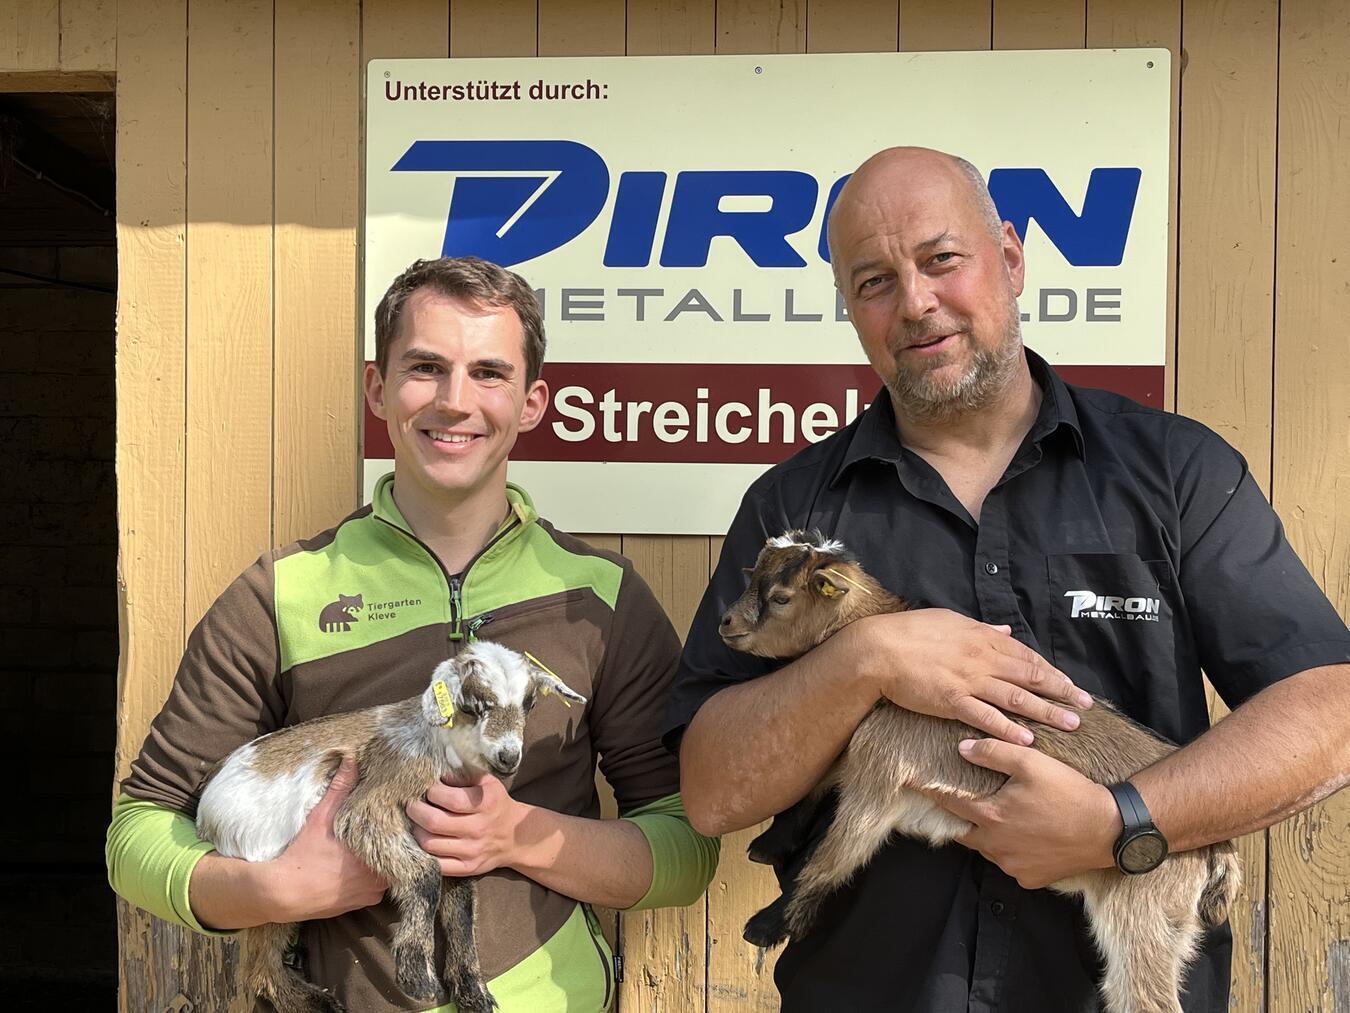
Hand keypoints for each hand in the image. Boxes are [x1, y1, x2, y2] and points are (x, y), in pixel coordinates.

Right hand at [264, 757, 388, 920]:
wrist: (284, 894)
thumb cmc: (303, 855)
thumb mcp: (321, 818)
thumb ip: (340, 789)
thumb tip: (351, 760)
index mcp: (375, 853)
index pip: (403, 836)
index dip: (402, 824)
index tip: (399, 813)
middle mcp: (379, 877)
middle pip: (400, 854)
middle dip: (395, 841)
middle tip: (389, 826)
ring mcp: (373, 893)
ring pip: (390, 870)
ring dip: (385, 859)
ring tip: (378, 843)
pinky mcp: (364, 903)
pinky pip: (379, 887)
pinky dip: (374, 876)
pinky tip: (363, 865)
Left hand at [407, 773, 527, 875]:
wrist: (515, 836)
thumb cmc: (495, 804)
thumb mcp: (487, 782)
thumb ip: (464, 774)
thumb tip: (438, 774)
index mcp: (486, 804)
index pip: (451, 799)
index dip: (432, 792)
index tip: (427, 789)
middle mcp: (479, 828)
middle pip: (435, 823)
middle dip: (416, 811)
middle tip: (411, 805)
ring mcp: (473, 851)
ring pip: (430, 844)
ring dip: (416, 831)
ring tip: (416, 822)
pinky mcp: (467, 868)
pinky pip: (437, 864)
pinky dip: (423, 853)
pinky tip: (423, 840)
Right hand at [847, 609, 1090, 743]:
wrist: (879, 649)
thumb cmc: (911, 631)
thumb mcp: (950, 621)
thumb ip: (981, 628)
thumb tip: (1005, 630)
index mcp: (982, 637)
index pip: (1026, 655)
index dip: (1050, 671)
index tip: (1070, 684)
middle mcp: (981, 658)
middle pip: (1030, 676)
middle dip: (1061, 692)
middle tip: (1085, 706)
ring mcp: (968, 680)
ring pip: (1016, 697)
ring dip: (1046, 712)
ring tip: (1070, 725)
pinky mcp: (952, 700)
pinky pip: (986, 716)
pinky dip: (1009, 728)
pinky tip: (1028, 739)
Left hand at [931, 737, 1119, 888]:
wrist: (1109, 829)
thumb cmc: (1069, 791)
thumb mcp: (1030, 762)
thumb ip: (993, 753)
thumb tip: (962, 748)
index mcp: (991, 817)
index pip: (949, 803)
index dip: (931, 791)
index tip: (912, 783)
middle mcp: (996, 846)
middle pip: (964, 831)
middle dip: (960, 817)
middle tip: (958, 803)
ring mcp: (1013, 866)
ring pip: (987, 848)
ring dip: (987, 834)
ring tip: (997, 817)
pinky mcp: (1031, 879)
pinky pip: (1010, 864)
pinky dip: (1009, 850)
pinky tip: (1022, 836)